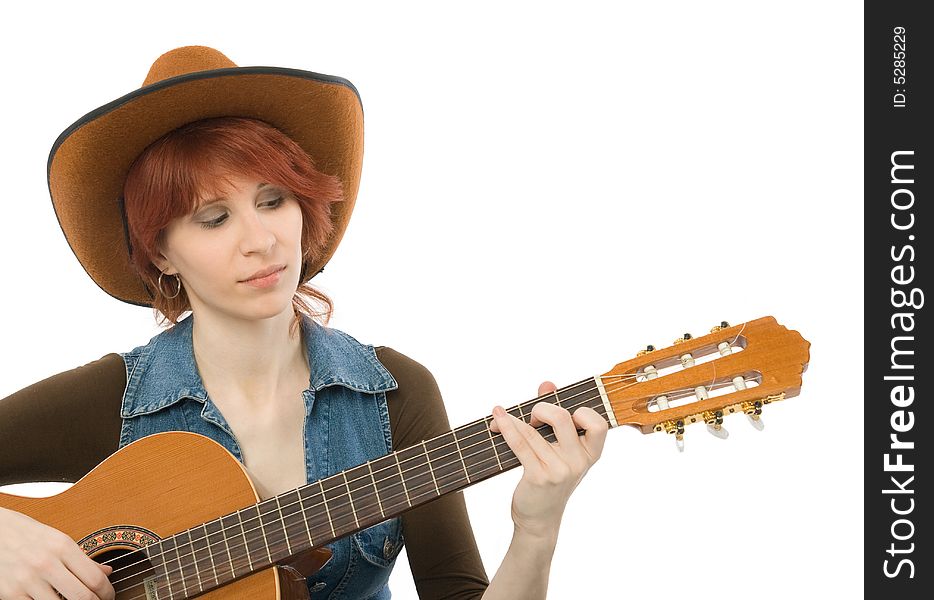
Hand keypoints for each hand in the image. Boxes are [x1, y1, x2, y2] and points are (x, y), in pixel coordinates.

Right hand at [0, 506, 113, 599]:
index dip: (107, 593)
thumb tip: (107, 572)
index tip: (108, 596)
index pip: (95, 579)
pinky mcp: (11, 594)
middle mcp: (46, 563)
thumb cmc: (25, 534)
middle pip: (82, 597)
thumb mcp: (56, 539)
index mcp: (62, 546)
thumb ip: (81, 557)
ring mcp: (27, 580)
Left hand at [489, 381, 607, 539]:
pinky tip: (497, 420)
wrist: (539, 519)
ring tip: (499, 417)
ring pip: (533, 431)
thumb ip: (555, 415)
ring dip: (512, 419)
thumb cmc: (550, 478)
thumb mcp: (560, 450)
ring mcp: (559, 470)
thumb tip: (546, 384)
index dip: (581, 412)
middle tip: (533, 418)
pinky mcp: (539, 477)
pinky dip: (506, 428)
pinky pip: (520, 444)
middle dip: (542, 408)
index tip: (564, 413)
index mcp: (590, 453)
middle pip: (563, 418)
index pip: (598, 423)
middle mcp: (579, 462)